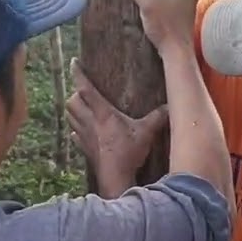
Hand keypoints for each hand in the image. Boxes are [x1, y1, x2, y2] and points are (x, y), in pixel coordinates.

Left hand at [65, 59, 168, 184]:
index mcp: (103, 113)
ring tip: (81, 106)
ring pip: (70, 116)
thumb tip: (171, 106)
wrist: (115, 178)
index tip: (74, 62)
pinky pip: (75, 135)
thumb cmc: (128, 153)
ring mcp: (84, 136)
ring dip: (73, 109)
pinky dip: (76, 129)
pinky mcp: (85, 149)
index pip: (85, 88)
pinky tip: (82, 131)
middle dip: (75, 93)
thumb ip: (158, 117)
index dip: (78, 74)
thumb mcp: (146, 132)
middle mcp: (90, 122)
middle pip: (72, 101)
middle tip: (83, 90)